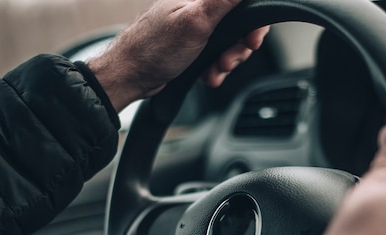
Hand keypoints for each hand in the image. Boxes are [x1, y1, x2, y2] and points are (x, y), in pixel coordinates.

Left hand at [87, 0, 268, 111]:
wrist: (132, 75)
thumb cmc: (155, 47)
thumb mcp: (197, 20)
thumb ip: (224, 0)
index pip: (242, 4)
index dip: (254, 23)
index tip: (252, 40)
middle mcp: (200, 7)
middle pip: (239, 25)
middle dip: (238, 48)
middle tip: (227, 60)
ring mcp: (197, 27)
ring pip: (230, 43)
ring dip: (226, 61)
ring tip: (214, 70)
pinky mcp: (194, 45)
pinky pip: (217, 55)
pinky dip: (216, 68)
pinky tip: (207, 74)